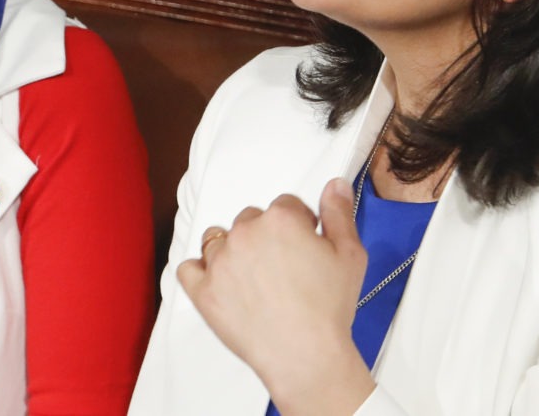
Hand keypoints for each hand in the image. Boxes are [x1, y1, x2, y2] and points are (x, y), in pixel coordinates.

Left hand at [178, 179, 375, 414]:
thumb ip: (339, 214)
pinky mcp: (203, 290)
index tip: (305, 247)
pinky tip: (217, 282)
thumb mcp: (350, 255)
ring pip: (217, 239)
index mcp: (280, 219)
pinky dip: (200, 272)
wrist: (305, 354)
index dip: (299, 226)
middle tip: (281, 268)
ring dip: (230, 250)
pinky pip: (188, 268)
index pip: (285, 206)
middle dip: (264, 237)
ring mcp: (219, 261)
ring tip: (251, 277)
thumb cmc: (329, 308)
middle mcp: (244, 233)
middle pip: (250, 220)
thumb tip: (333, 184)